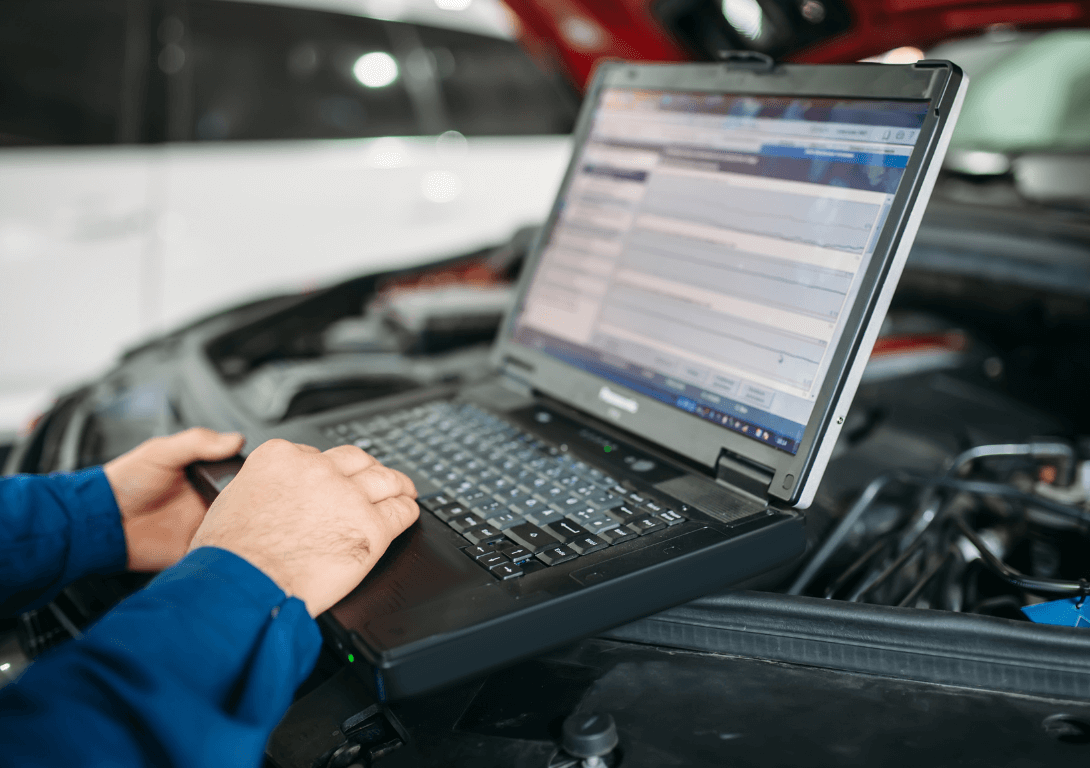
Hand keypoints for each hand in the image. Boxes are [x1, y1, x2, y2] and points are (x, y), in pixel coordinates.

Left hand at [104, 428, 245, 571]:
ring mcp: (202, 526)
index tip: (262, 475)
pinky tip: (230, 541)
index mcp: (203, 476)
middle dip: (253, 503)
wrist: (101, 521)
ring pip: (236, 528)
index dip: (253, 475)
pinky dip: (227, 550)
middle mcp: (206, 501)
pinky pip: (218, 552)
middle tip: (253, 501)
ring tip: (247, 522)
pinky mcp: (193, 548)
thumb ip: (198, 442)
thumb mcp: (161, 451)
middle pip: (243, 502)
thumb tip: (236, 439)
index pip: (239, 474)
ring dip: (243, 527)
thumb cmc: (125, 482)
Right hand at [188, 440, 418, 615]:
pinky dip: (407, 512)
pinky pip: (400, 512)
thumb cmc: (230, 556)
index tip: (336, 480)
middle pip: (357, 460)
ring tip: (403, 491)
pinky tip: (407, 513)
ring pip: (385, 480)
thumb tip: (275, 497)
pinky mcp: (370, 528)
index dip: (330, 471)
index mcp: (282, 457)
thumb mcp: (234, 500)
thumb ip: (265, 488)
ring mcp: (348, 497)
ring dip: (397, 485)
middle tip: (376, 479)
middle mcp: (317, 470)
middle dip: (368, 470)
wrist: (242, 585)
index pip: (319, 453)